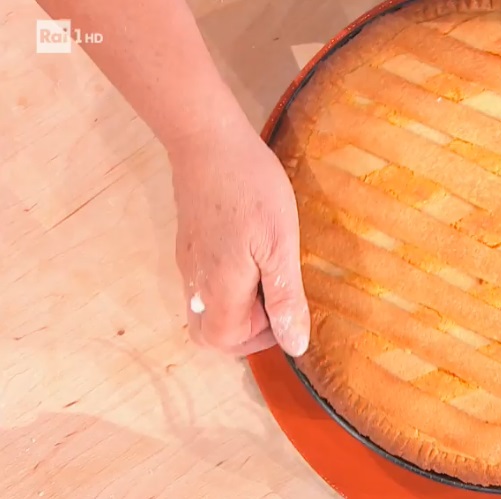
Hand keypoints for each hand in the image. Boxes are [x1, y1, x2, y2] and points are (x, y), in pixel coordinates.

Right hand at [167, 119, 310, 356]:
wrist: (208, 140)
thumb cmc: (251, 189)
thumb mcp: (281, 245)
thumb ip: (285, 298)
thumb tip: (295, 345)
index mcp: (218, 288)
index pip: (225, 342)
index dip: (259, 339)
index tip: (284, 309)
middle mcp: (196, 282)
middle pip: (210, 333)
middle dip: (246, 330)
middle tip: (276, 298)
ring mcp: (189, 263)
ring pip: (206, 308)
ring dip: (239, 307)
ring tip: (267, 273)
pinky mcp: (190, 243)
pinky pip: (204, 284)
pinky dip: (228, 286)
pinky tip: (252, 255)